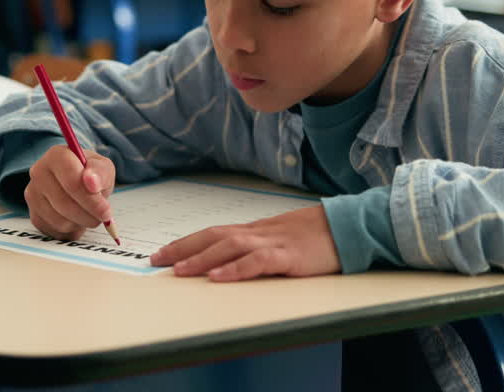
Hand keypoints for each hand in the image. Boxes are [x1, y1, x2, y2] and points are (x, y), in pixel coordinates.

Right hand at [24, 144, 116, 240]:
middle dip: (89, 214)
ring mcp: (33, 195)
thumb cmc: (91, 173)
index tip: (106, 210)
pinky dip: (71, 229)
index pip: (71, 181)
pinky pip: (55, 231)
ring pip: (60, 220)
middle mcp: (39, 172)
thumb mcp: (103, 167)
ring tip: (89, 213)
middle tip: (103, 216)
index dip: (91, 199)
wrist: (78, 183)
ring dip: (81, 222)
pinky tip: (77, 218)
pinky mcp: (34, 215)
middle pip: (64, 203)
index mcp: (56, 155)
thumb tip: (92, 183)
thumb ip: (100, 172)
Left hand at [150, 205, 339, 281]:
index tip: (161, 254)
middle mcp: (257, 233)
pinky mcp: (288, 257)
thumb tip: (226, 258)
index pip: (211, 233)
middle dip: (183, 248)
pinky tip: (220, 278)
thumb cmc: (312, 235)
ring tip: (180, 271)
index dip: (185, 242)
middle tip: (157, 261)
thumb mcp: (277, 238)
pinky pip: (257, 262)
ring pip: (229, 247)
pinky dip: (236, 269)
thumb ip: (254, 246)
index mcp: (253, 230)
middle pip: (212, 236)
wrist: (346, 226)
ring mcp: (272, 243)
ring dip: (202, 259)